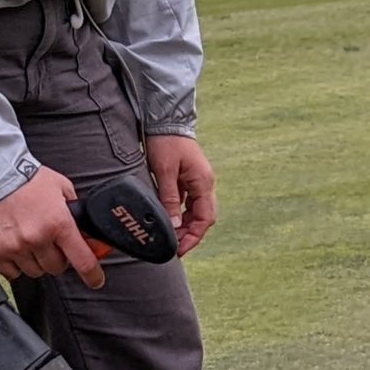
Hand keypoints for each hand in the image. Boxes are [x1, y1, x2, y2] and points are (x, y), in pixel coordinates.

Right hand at [0, 166, 104, 287]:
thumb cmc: (25, 179)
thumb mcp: (61, 187)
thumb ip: (74, 210)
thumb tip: (85, 230)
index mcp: (59, 223)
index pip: (83, 260)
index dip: (93, 275)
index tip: (95, 280)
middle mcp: (38, 238)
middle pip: (56, 268)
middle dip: (57, 258)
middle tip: (50, 243)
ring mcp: (15, 248)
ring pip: (34, 272)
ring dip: (36, 261)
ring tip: (29, 241)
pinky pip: (12, 273)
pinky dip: (15, 264)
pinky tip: (14, 246)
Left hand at [145, 134, 217, 257]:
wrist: (165, 120)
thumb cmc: (166, 143)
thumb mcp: (164, 172)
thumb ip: (169, 199)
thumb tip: (173, 226)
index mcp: (203, 183)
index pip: (205, 218)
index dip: (194, 237)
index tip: (180, 249)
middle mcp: (204, 184)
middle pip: (203, 217)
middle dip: (190, 234)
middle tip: (173, 247)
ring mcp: (197, 181)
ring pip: (196, 211)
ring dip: (185, 225)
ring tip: (170, 236)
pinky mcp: (188, 179)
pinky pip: (188, 202)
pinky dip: (180, 214)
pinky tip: (168, 219)